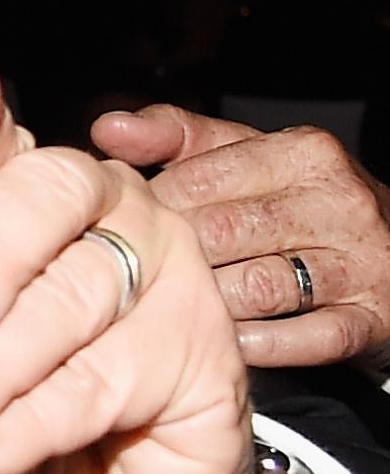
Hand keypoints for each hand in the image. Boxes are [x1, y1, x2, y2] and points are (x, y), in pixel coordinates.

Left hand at [94, 105, 389, 368]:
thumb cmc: (300, 204)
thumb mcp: (247, 156)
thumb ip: (178, 137)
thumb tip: (108, 129)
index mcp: (303, 154)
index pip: (199, 178)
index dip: (153, 208)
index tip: (130, 226)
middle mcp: (339, 203)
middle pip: (222, 233)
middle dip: (174, 258)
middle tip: (143, 274)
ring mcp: (360, 264)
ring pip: (257, 288)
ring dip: (208, 303)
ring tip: (178, 307)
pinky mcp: (370, 320)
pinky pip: (303, 339)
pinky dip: (257, 344)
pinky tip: (227, 343)